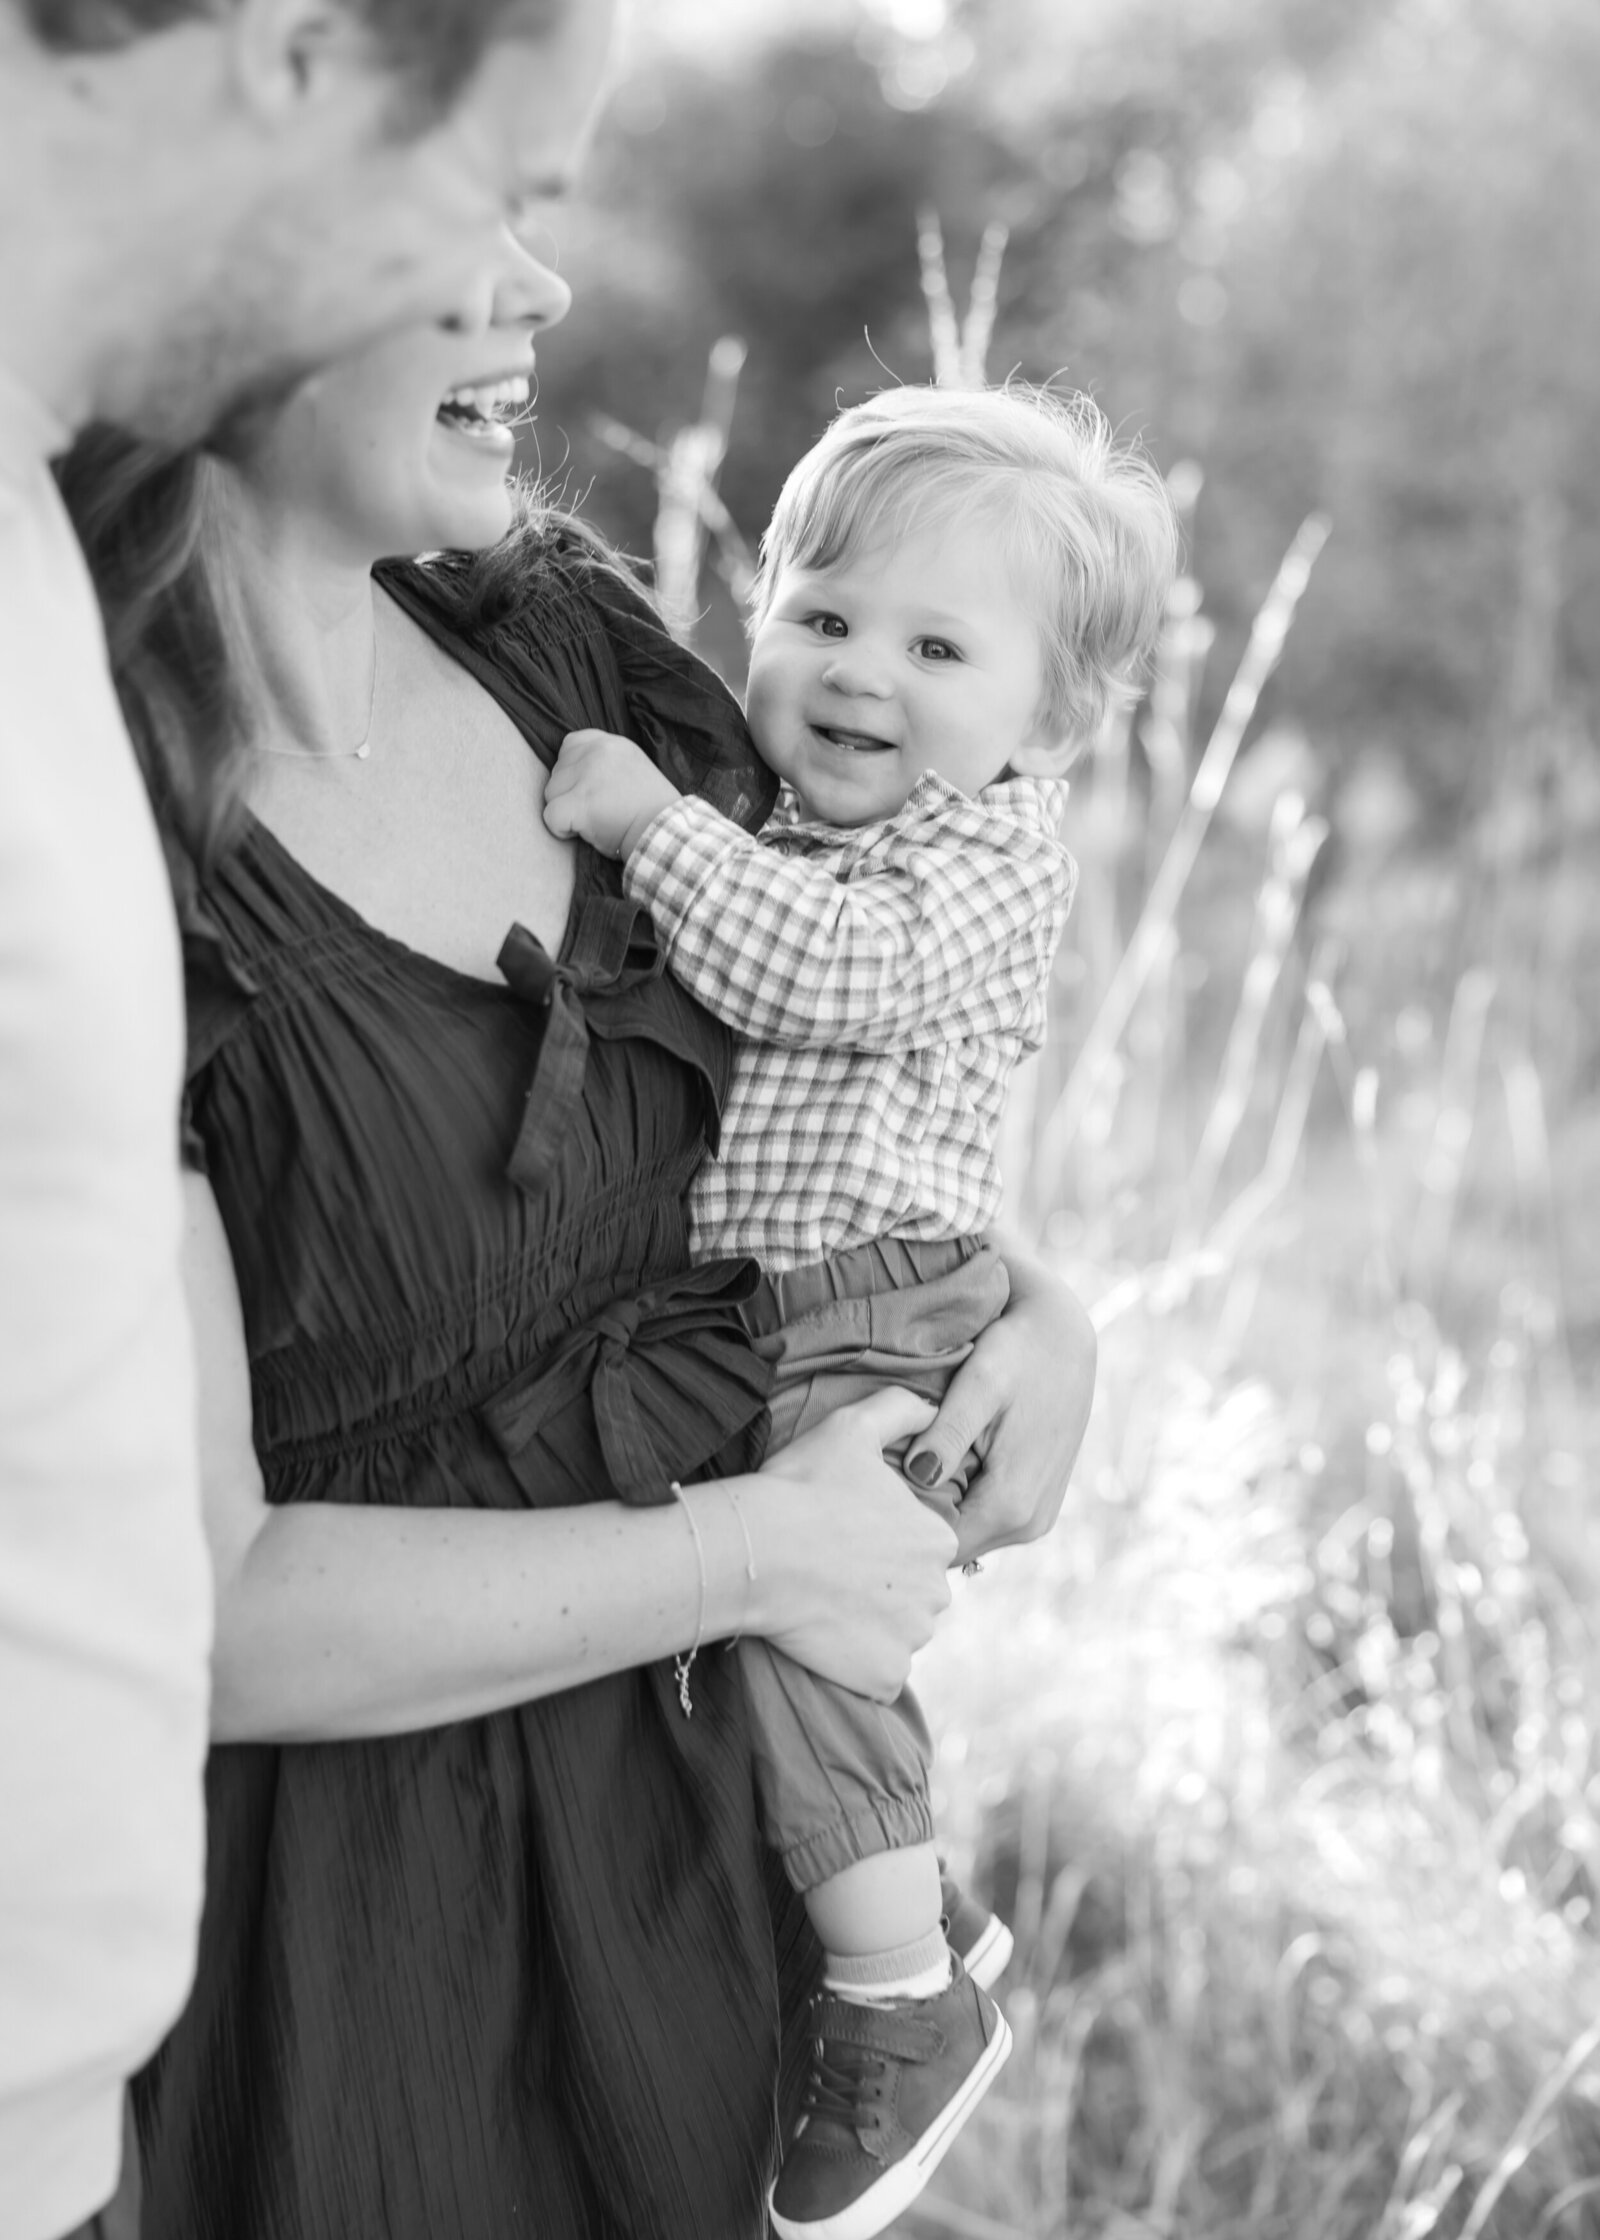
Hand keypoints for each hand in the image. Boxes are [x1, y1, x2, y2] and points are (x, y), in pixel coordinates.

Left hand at [543, 729, 680, 858]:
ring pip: (551, 794)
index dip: (573, 772)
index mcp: (610, 743)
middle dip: (570, 794)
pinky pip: (551, 817)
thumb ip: (603, 762)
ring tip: (595, 820)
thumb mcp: (631, 768)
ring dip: (566, 811)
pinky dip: (562, 830)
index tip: (591, 790)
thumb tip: (572, 772)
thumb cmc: (650, 810)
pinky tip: (584, 832)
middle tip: (599, 810)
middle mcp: (597, 752)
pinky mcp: (580, 803)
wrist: (666, 833)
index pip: (569, 746)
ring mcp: (587, 775)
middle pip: (557, 773)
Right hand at [744, 1386, 954, 1700]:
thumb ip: (901, 1408)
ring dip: (870, 1625)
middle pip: (914, 1594)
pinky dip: (856, 1663)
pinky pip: (878, 1675)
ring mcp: (911, 1638)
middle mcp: (938, 1591)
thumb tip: (933, 1406)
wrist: (756, 1549)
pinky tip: (825, 1636)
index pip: (922, 1548)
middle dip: (883, 1587)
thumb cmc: (802, 1485)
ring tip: (823, 1601)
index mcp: (938, 1537)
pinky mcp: (884, 1677)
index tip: (843, 1537)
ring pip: (897, 1634)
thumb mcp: (852, 1428)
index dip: (881, 1543)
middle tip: (831, 1570)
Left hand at [904, 1246, 1096, 1563]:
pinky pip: (985, 1522)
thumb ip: (949, 1432)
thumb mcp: (979, 1383)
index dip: (900, 1527)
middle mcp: (1029, 1526)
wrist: (1063, 1337)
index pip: (939, 1547)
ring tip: (906, 1470)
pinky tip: (937, 1468)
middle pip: (952, 1547)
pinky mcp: (1037, 1508)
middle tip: (879, 1482)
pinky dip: (960, 1503)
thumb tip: (918, 1475)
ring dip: (938, 1513)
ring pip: (968, 1536)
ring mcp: (1037, 1520)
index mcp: (1011, 1506)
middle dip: (916, 1522)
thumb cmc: (1018, 1352)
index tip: (871, 1496)